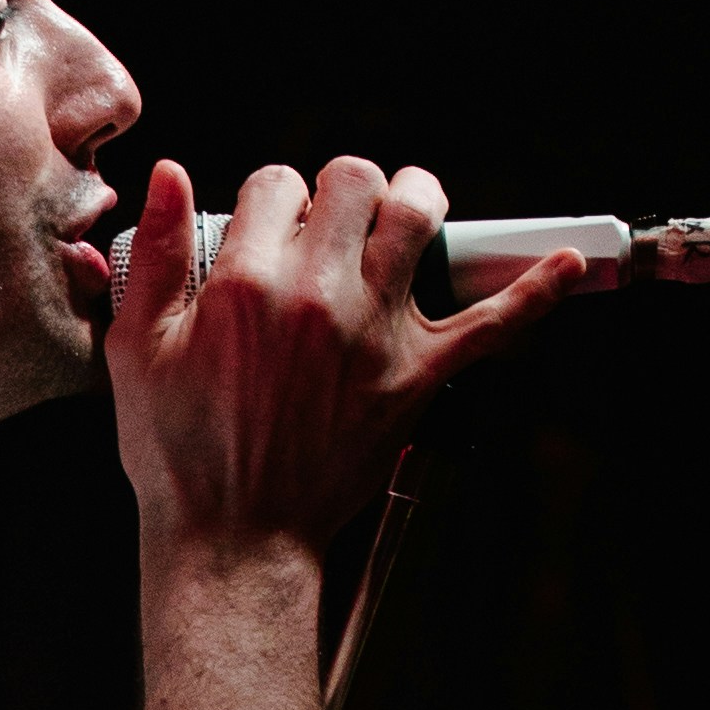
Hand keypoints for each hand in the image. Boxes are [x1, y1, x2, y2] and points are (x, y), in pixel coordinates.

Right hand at [107, 152, 582, 558]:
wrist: (232, 538)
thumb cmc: (179, 451)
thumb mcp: (139, 349)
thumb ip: (157, 252)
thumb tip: (172, 171)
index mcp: (245, 284)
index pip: (275, 183)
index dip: (271, 199)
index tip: (267, 231)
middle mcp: (317, 297)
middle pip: (353, 181)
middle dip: (339, 188)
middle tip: (330, 222)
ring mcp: (374, 334)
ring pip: (417, 219)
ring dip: (414, 199)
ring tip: (402, 213)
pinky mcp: (416, 378)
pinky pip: (494, 324)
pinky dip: (538, 289)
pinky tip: (569, 262)